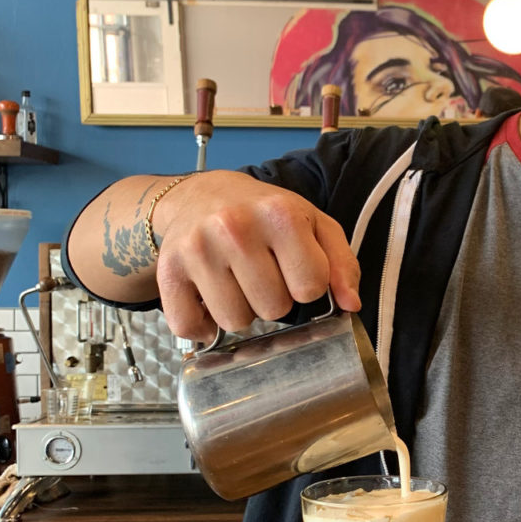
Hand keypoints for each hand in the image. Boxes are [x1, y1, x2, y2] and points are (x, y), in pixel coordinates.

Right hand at [152, 170, 360, 339]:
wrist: (205, 195)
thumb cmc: (268, 214)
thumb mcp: (315, 226)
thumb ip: (342, 264)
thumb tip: (351, 305)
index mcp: (280, 214)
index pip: (311, 287)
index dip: (307, 285)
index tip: (295, 268)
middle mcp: (235, 228)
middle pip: (274, 309)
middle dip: (275, 299)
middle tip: (264, 273)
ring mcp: (198, 249)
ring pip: (235, 322)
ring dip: (243, 311)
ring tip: (239, 282)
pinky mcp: (169, 269)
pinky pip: (188, 326)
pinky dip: (202, 326)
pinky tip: (210, 301)